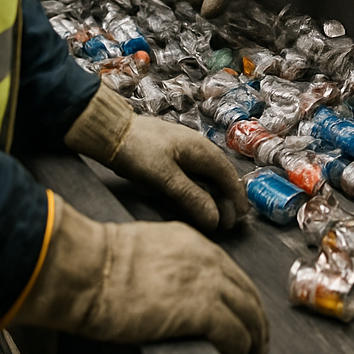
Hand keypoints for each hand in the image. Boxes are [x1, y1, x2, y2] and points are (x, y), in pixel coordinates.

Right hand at [14, 197, 268, 353]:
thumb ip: (168, 263)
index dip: (243, 298)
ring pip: (249, 313)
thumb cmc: (99, 264)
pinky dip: (241, 348)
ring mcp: (207, 283)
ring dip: (255, 339)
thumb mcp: (146, 250)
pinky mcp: (200, 310)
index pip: (233, 273)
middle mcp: (209, 259)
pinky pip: (234, 332)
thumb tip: (172, 287)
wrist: (88, 269)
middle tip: (258, 343)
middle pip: (248, 292)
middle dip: (257, 320)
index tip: (245, 315)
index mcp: (195, 244)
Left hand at [65, 86, 247, 231]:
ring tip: (216, 213)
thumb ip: (192, 197)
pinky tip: (197, 197)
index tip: (241, 217)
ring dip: (215, 194)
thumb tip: (216, 219)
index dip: (237, 198)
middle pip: (222, 176)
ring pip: (209, 175)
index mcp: (203, 151)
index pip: (229, 177)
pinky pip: (197, 173)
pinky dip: (202, 187)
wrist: (112, 130)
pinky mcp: (175, 154)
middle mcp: (201, 148)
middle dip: (228, 198)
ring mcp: (188, 150)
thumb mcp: (165, 178)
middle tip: (229, 222)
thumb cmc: (138, 151)